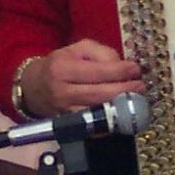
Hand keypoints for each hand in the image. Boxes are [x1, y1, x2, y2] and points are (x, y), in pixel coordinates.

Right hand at [21, 39, 143, 118]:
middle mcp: (63, 92)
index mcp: (63, 68)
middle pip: (101, 94)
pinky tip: (122, 112)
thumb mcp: (77, 49)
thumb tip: (121, 65)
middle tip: (140, 86)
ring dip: (122, 106)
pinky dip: (112, 120)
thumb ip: (101, 52)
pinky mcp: (71, 125)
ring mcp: (66, 112)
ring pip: (100, 111)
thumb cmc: (60, 65)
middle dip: (126, 90)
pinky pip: (96, 125)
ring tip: (135, 98)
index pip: (98, 71)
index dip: (120, 71)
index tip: (135, 69)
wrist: (34, 88)